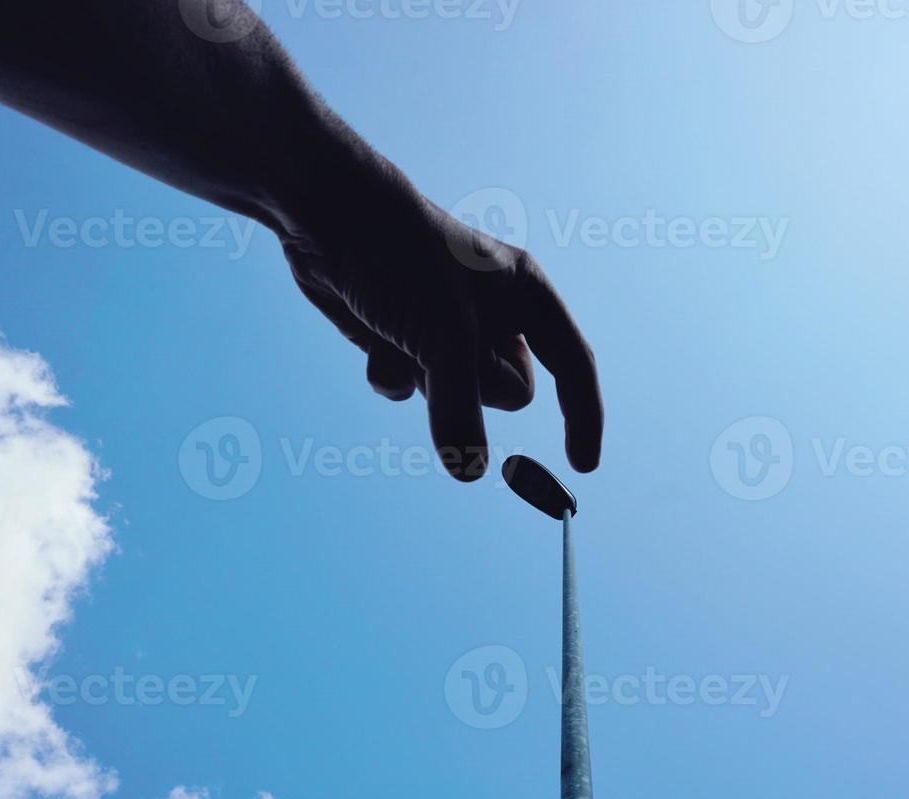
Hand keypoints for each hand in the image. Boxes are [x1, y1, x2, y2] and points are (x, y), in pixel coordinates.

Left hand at [280, 184, 602, 482]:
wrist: (327, 215)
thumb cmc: (401, 255)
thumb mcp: (443, 336)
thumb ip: (461, 408)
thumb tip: (467, 473)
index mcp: (526, 293)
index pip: (572, 364)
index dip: (582, 415)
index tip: (581, 466)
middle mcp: (495, 313)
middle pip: (507, 392)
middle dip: (474, 386)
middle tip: (444, 351)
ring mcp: (448, 329)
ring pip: (455, 396)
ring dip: (425, 379)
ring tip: (400, 333)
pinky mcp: (406, 339)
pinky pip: (412, 387)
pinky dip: (391, 372)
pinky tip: (371, 338)